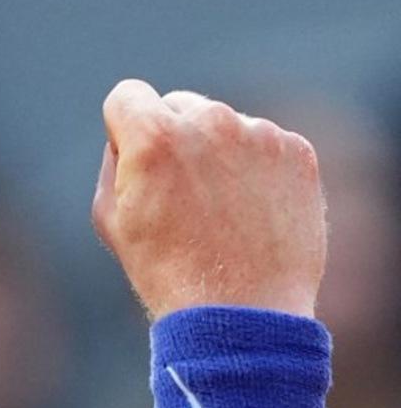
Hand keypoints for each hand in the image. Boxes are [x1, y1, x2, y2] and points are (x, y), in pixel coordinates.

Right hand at [92, 79, 325, 318]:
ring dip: (217, 153)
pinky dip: (256, 169)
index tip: (135, 159)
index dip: (124, 127)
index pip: (127, 95)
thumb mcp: (110, 217)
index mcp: (153, 136)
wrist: (242, 313)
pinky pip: (264, 144)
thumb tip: (130, 138)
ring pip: (224, 125)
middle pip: (179, 105)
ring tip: (220, 211)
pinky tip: (251, 212)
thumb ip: (115, 161)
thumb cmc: (166, 270)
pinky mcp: (296, 152)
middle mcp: (208, 122)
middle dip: (173, 138)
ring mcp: (258, 134)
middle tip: (180, 192)